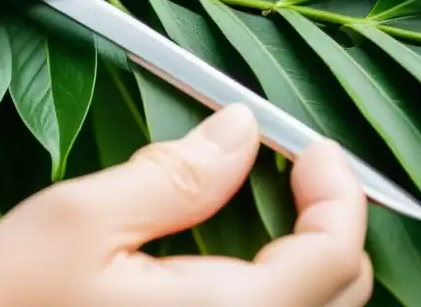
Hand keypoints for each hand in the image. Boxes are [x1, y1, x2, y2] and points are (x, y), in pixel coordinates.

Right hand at [0, 104, 373, 306]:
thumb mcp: (80, 220)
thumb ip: (175, 175)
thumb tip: (240, 130)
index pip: (336, 255)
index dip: (339, 189)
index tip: (312, 147)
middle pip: (341, 292)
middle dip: (330, 220)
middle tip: (291, 170)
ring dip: (305, 255)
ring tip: (262, 206)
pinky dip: (272, 287)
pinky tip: (226, 259)